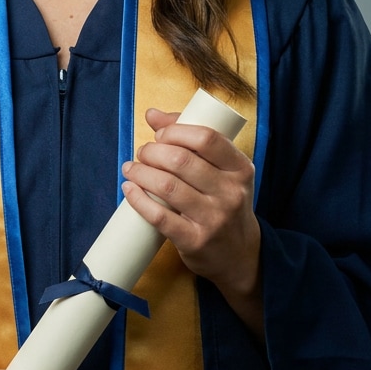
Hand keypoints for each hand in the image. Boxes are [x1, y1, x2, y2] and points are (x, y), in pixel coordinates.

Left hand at [121, 108, 263, 336]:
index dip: (176, 131)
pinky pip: (159, 217)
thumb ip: (191, 138)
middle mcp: (231, 193)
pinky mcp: (195, 241)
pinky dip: (138, 199)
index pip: (206, 138)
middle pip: (181, 161)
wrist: (240, 255)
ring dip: (141, 172)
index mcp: (240, 169)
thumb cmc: (225, 203)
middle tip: (142, 153)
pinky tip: (129, 190)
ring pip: (167, 186)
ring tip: (131, 168)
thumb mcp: (222, 171)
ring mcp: (214, 219)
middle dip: (152, 151)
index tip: (160, 135)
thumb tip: (152, 114)